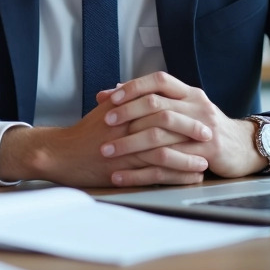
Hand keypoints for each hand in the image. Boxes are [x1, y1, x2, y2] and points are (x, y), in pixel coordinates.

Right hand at [0, 98, 209, 188]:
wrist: (61, 154)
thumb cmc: (83, 133)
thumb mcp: (105, 109)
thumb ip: (127, 99)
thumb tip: (146, 91)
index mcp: (123, 109)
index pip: (159, 104)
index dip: (182, 110)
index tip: (199, 115)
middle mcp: (124, 126)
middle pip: (165, 125)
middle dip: (190, 131)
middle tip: (208, 135)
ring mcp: (123, 149)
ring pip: (163, 151)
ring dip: (187, 157)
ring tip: (204, 161)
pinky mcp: (121, 170)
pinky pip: (154, 173)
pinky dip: (175, 176)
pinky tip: (188, 177)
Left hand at [98, 72, 265, 178]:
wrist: (244, 147)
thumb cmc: (204, 127)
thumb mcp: (183, 108)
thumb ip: (151, 100)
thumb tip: (109, 93)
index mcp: (189, 94)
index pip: (159, 81)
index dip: (134, 87)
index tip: (110, 98)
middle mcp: (197, 107)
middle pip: (157, 106)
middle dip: (127, 114)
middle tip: (104, 122)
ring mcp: (203, 131)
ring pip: (161, 135)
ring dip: (130, 144)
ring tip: (108, 151)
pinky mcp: (206, 155)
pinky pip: (169, 163)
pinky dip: (142, 171)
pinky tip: (123, 174)